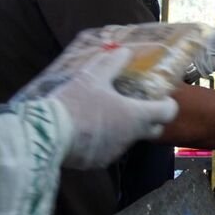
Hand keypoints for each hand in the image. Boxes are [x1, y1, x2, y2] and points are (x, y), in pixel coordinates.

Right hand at [37, 47, 179, 168]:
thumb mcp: (93, 77)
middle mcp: (130, 137)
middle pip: (153, 129)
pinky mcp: (97, 162)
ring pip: (128, 139)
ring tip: (105, 114)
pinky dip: (104, 140)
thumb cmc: (76, 103)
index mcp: (136, 115)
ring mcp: (114, 152)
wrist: (46, 135)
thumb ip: (112, 63)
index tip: (161, 97)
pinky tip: (88, 130)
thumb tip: (124, 51)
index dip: (167, 104)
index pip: (168, 112)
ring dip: (123, 129)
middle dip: (150, 119)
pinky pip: (108, 149)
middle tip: (136, 105)